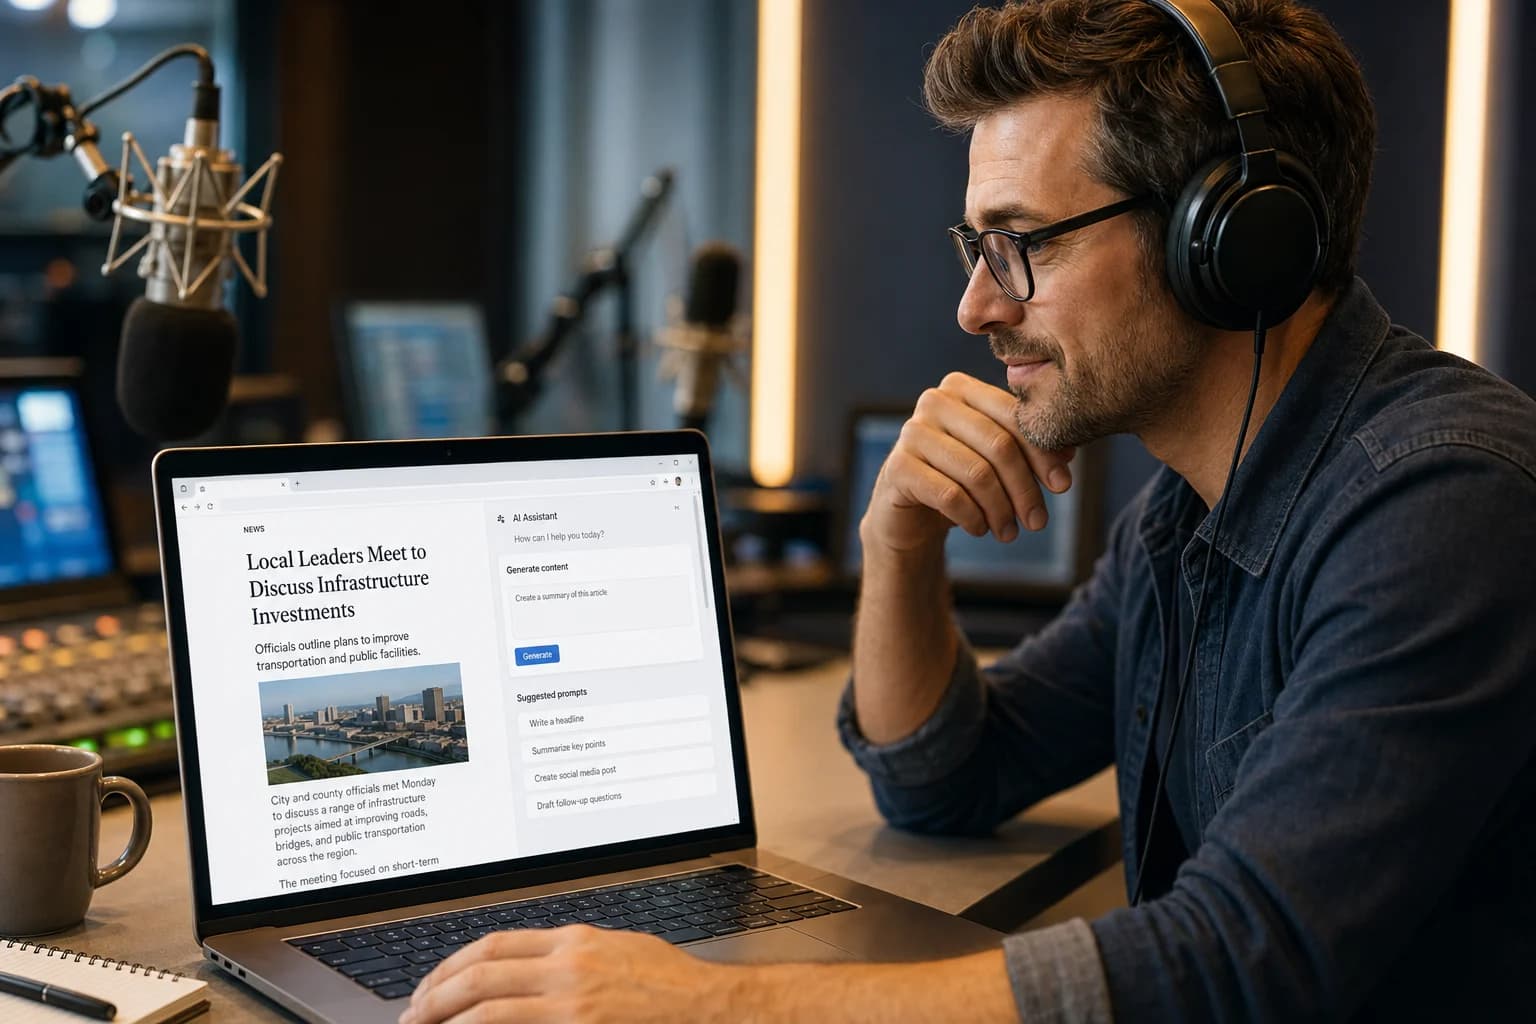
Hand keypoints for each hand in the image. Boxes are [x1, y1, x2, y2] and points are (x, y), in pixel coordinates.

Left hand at [399, 925, 738, 1023]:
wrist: (710, 1007)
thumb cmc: (672, 984)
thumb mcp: (618, 950)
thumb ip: (573, 953)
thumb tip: (530, 965)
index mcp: (574, 940)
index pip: (494, 944)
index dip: (452, 965)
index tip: (432, 984)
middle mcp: (567, 967)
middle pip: (480, 975)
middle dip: (435, 996)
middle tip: (412, 1015)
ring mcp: (571, 1004)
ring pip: (487, 1009)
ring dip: (447, 1021)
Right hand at [862, 372, 1073, 553]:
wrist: (909, 513)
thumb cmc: (959, 479)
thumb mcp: (997, 462)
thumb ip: (1030, 448)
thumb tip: (1068, 452)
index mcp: (962, 388)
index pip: (1015, 417)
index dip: (1043, 453)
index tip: (1063, 486)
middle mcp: (934, 402)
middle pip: (999, 445)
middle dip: (1025, 488)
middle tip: (1038, 522)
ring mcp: (911, 433)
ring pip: (977, 473)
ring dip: (1001, 510)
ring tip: (1009, 532)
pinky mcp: (898, 468)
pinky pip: (950, 496)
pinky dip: (972, 517)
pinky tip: (979, 529)